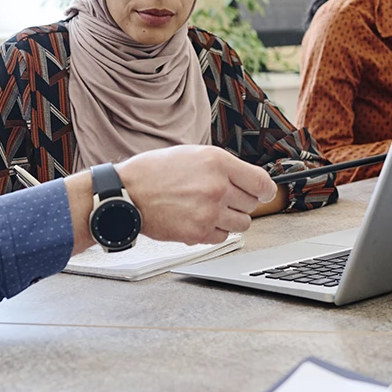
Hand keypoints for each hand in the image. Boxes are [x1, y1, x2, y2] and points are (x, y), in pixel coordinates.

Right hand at [116, 145, 276, 244]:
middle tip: (221, 199)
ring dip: (229, 219)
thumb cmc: (154, 172)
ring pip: (242, 224)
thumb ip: (222, 167)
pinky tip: (197, 219)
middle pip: (252, 205)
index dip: (264, 190)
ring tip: (209, 210)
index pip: (261, 182)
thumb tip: (246, 180)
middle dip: (240, 203)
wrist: (127, 193)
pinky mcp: (199, 232)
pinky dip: (214, 231)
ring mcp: (209, 211)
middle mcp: (217, 186)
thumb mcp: (192, 154)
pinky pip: (223, 237)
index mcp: (217, 162)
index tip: (262, 193)